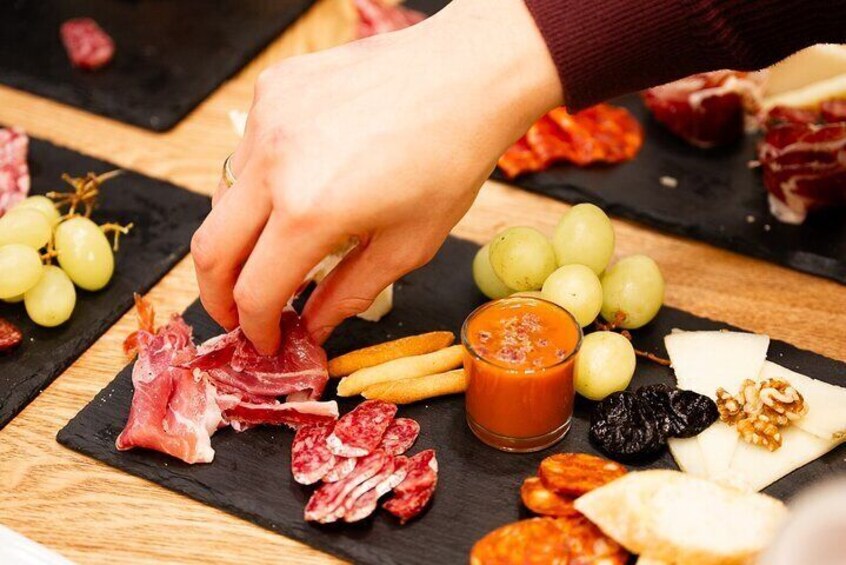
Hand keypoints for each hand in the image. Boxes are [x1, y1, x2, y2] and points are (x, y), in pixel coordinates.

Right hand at [192, 0, 561, 352]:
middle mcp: (274, 163)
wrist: (466, 76)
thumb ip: (349, 292)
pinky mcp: (273, 89)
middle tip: (237, 314)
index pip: (254, 291)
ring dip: (239, 236)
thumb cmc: (450, 159)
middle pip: (209, 249)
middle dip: (217, 295)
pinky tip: (299, 184)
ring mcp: (267, 119)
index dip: (255, 328)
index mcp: (311, 211)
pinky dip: (261, 182)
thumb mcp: (409, 245)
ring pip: (223, 198)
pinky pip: (246, 151)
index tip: (265, 340)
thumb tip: (312, 325)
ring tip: (276, 248)